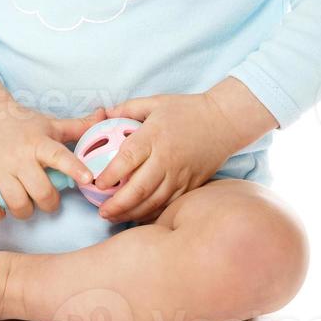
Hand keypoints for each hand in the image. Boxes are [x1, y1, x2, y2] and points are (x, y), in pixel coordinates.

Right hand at [0, 77, 104, 221]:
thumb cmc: (22, 124)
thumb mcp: (50, 124)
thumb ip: (79, 126)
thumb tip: (104, 115)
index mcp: (39, 142)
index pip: (59, 155)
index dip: (75, 168)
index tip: (89, 179)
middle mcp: (18, 155)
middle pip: (40, 191)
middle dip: (49, 203)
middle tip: (48, 200)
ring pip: (17, 203)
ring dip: (25, 210)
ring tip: (26, 203)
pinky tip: (3, 207)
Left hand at [91, 83, 271, 223]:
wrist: (224, 121)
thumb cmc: (187, 110)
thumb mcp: (155, 102)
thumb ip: (127, 108)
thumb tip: (104, 114)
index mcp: (153, 137)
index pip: (127, 160)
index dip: (110, 175)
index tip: (96, 184)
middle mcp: (166, 159)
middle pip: (138, 189)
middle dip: (117, 204)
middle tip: (101, 212)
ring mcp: (180, 175)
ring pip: (153, 202)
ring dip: (132, 213)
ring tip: (114, 217)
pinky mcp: (191, 184)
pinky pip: (169, 204)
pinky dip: (152, 213)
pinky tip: (138, 217)